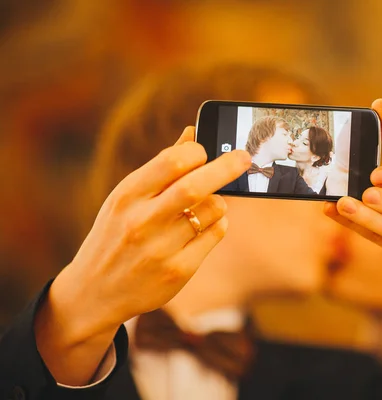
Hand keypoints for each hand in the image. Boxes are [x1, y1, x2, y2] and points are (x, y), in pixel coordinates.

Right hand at [35, 127, 250, 383]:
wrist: (95, 291)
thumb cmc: (116, 234)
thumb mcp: (126, 198)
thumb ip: (161, 168)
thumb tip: (193, 133)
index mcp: (127, 196)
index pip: (171, 161)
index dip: (196, 151)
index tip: (205, 151)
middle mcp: (142, 222)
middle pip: (195, 186)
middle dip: (227, 167)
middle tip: (244, 157)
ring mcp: (160, 250)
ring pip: (213, 209)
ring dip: (219, 201)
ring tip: (206, 205)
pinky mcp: (179, 271)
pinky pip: (216, 233)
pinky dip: (218, 222)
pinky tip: (205, 225)